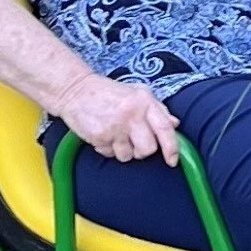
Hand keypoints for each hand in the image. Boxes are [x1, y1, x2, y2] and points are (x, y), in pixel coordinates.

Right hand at [53, 73, 180, 165]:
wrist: (76, 90)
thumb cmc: (109, 92)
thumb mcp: (138, 93)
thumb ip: (158, 109)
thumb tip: (174, 124)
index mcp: (145, 102)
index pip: (165, 128)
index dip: (172, 148)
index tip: (173, 160)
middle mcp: (132, 114)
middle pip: (148, 149)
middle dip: (143, 151)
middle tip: (134, 142)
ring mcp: (116, 126)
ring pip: (128, 156)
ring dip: (124, 151)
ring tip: (117, 135)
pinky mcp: (100, 136)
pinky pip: (110, 154)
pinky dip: (108, 149)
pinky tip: (105, 135)